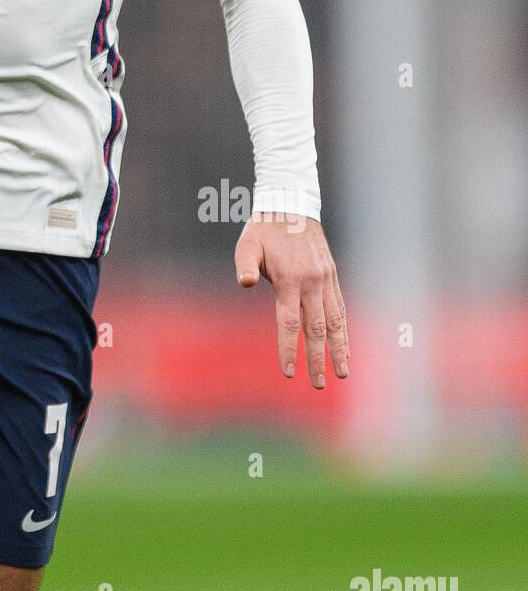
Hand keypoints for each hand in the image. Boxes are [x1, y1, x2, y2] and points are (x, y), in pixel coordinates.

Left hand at [235, 213, 348, 387]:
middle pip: (316, 328)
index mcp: (289, 278)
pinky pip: (339, 307)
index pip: (289, 322)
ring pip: (335, 320)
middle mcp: (312, 281)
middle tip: (318, 384)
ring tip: (341, 373)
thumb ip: (246, 265)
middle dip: (317, 358)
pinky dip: (343, 329)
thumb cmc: (263, 230)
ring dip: (339, 348)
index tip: (288, 371)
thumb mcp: (247, 244)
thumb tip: (244, 282)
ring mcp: (325, 279)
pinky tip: (345, 346)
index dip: (289, 348)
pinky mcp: (332, 275)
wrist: (290, 206)